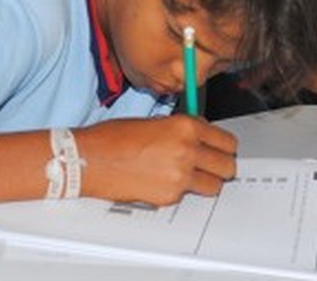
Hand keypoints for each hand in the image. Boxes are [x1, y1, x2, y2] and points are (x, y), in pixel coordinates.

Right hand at [76, 116, 237, 205]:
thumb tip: (198, 134)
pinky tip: (164, 181)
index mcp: (185, 127)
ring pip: (214, 185)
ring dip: (207, 181)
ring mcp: (179, 176)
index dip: (224, 146)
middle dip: (220, 165)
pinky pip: (187, 196)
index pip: (226, 141)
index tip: (221, 149)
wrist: (89, 158)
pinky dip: (181, 191)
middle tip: (211, 165)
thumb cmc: (113, 138)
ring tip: (191, 176)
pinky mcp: (169, 196)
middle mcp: (187, 150)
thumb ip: (181, 127)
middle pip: (227, 165)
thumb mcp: (154, 120)